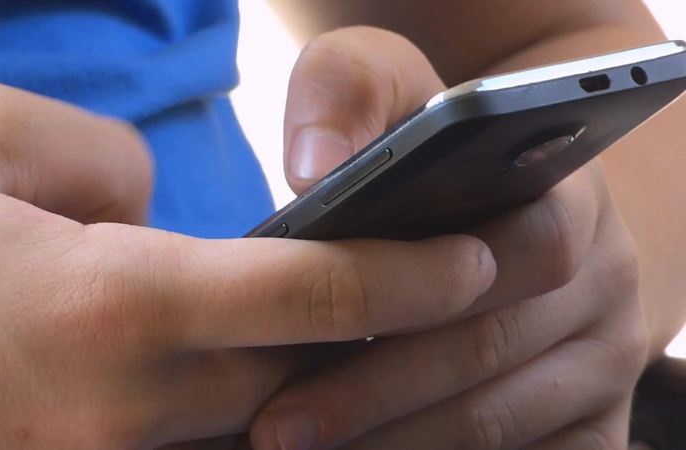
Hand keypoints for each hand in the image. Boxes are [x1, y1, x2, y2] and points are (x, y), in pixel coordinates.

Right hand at [0, 79, 496, 448]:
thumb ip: (103, 160)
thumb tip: (158, 210)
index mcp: (109, 302)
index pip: (308, 291)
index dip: (407, 272)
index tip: (473, 255)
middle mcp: (122, 406)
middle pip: (307, 374)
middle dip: (390, 337)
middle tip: (452, 290)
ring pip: (261, 429)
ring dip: (328, 387)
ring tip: (372, 337)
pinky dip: (248, 417)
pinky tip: (269, 383)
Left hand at [249, 27, 647, 448]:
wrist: (510, 201)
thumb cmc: (434, 149)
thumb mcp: (390, 84)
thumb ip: (350, 93)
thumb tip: (315, 165)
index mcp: (566, 199)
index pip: (513, 254)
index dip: (415, 301)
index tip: (320, 327)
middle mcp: (604, 282)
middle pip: (491, 352)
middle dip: (377, 394)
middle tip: (279, 426)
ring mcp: (604, 360)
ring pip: (501, 421)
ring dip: (400, 445)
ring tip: (303, 448)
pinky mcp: (593, 419)